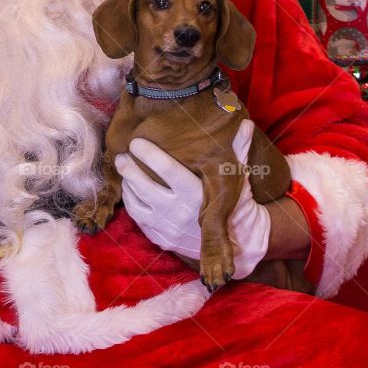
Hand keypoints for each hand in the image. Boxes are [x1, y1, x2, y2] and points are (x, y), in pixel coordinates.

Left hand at [115, 120, 271, 279]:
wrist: (238, 243)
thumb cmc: (235, 204)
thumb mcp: (237, 178)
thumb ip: (239, 150)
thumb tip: (245, 124)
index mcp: (195, 193)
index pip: (166, 169)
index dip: (148, 153)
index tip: (136, 142)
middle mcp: (179, 211)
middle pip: (143, 186)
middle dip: (129, 168)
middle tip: (122, 155)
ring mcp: (168, 227)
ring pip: (136, 203)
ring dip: (127, 184)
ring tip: (125, 170)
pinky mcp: (161, 239)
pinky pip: (138, 219)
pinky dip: (131, 202)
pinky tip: (131, 189)